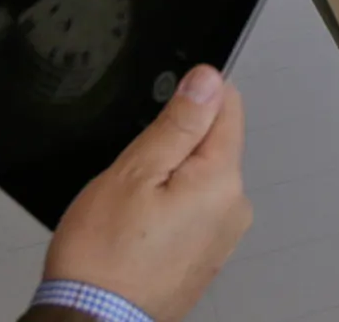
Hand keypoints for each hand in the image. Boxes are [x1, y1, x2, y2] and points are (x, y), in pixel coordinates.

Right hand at [39, 66, 251, 321]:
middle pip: (213, 143)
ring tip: (130, 210)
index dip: (192, 99)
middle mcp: (234, 209)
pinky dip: (167, 209)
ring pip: (199, 178)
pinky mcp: (206, 254)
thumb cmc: (103, 258)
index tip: (160, 115)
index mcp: (222, 181)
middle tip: (133, 176)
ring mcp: (222, 236)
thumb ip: (178, 123)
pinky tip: (137, 230)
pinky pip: (192, 210)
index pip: (228, 106)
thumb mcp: (134, 172)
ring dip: (167, 180)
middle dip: (173, 146)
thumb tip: (208, 80)